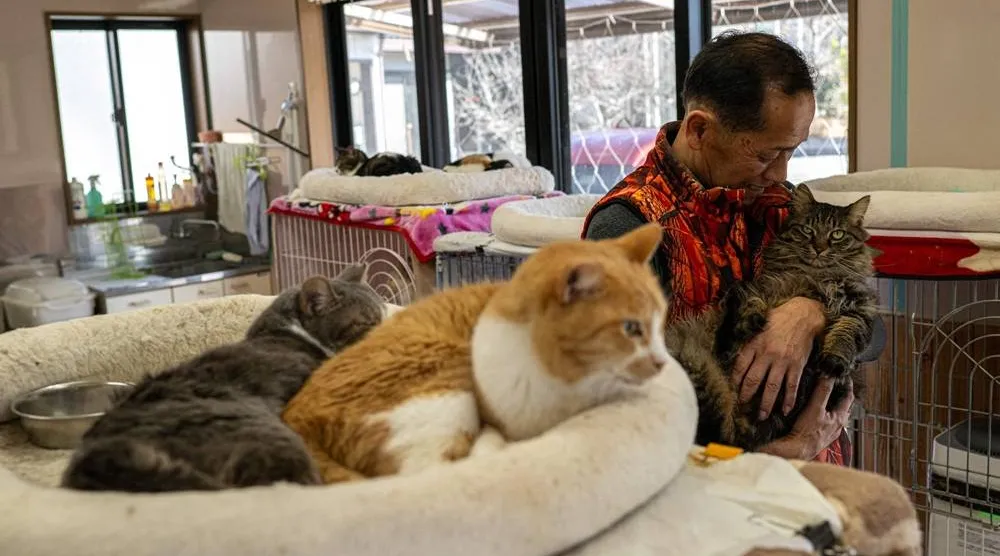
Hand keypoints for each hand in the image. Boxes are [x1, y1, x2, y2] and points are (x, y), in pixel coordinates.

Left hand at [732, 297, 824, 419]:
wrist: (803, 315)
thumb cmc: (778, 318)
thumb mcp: (758, 325)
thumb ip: (748, 342)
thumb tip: (736, 356)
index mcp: (755, 344)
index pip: (740, 366)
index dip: (734, 380)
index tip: (732, 390)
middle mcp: (767, 354)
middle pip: (753, 380)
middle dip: (746, 396)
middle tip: (742, 407)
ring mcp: (783, 361)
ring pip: (772, 387)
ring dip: (766, 404)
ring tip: (761, 416)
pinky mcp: (797, 365)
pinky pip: (791, 386)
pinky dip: (789, 400)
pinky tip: (785, 411)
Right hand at [759, 377, 853, 459]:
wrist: (797, 450)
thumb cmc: (807, 433)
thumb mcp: (815, 408)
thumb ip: (822, 392)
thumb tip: (828, 377)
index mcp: (840, 418)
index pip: (849, 397)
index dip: (847, 385)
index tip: (844, 376)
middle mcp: (838, 426)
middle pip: (844, 406)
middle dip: (840, 394)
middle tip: (834, 384)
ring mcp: (830, 432)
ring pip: (836, 414)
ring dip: (832, 404)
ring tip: (825, 396)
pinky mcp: (822, 436)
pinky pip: (828, 421)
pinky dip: (825, 414)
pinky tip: (817, 413)